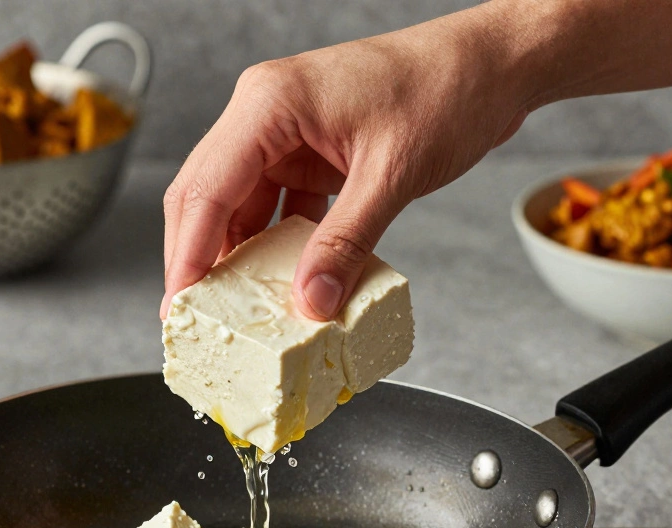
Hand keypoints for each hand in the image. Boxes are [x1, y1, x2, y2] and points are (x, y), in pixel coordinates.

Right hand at [161, 4, 533, 319]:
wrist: (491, 65)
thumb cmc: (446, 88)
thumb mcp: (393, 175)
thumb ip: (346, 241)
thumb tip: (311, 300)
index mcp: (270, 103)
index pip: (206, 187)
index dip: (187, 252)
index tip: (179, 304)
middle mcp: (264, 114)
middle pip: (206, 197)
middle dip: (198, 259)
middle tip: (192, 319)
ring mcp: (283, 134)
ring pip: (237, 206)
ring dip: (237, 257)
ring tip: (233, 311)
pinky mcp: (307, 154)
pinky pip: (275, 208)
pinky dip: (275, 247)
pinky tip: (282, 284)